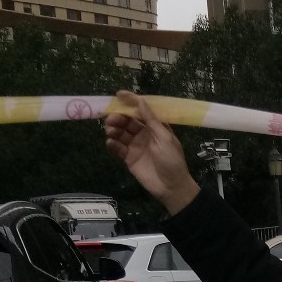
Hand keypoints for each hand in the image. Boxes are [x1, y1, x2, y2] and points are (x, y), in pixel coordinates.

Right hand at [104, 91, 199, 215]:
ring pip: (121, 132)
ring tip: (110, 131)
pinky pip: (118, 148)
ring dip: (113, 129)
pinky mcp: (129, 158)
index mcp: (155, 126)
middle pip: (128, 120)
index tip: (119, 95)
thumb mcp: (164, 138)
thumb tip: (141, 101)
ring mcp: (136, 145)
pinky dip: (113, 144)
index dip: (131, 101)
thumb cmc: (172, 160)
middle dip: (118, 117)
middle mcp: (144, 133)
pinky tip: (111, 143)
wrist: (171, 187)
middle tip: (110, 119)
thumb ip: (151, 120)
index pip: (141, 110)